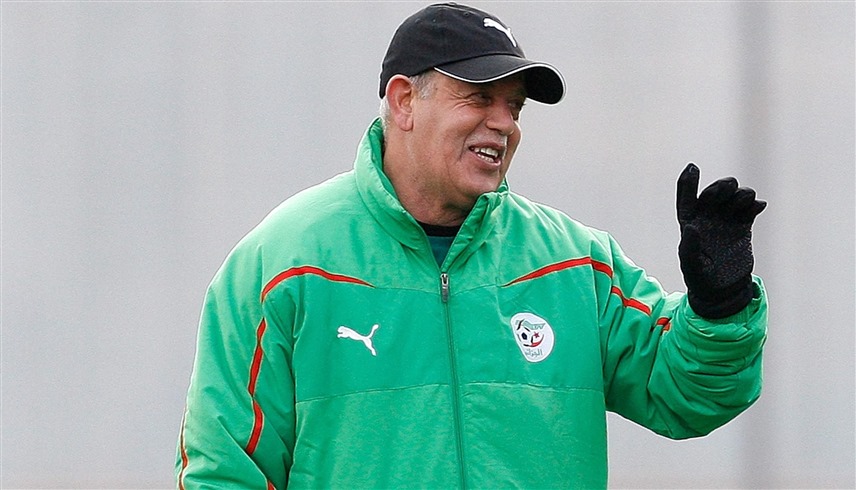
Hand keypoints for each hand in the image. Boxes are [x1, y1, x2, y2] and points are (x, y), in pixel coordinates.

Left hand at [676, 163, 766, 317]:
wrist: (723, 291)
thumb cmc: (701, 279)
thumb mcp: (692, 265)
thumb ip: (689, 247)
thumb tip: (691, 227)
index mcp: (690, 223)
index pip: (686, 198)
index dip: (688, 182)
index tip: (692, 167)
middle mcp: (707, 218)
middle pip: (713, 194)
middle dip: (721, 187)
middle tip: (729, 187)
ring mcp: (726, 221)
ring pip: (733, 198)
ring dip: (740, 194)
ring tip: (746, 199)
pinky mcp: (743, 227)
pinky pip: (748, 210)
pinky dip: (754, 205)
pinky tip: (759, 206)